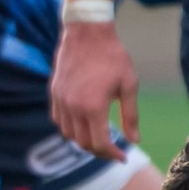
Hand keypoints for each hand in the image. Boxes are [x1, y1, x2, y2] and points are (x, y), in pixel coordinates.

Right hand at [50, 21, 137, 160]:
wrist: (86, 32)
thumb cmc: (112, 56)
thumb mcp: (129, 85)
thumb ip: (131, 115)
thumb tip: (135, 139)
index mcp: (93, 107)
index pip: (100, 144)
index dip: (111, 155)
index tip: (122, 157)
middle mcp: (73, 108)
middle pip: (83, 143)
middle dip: (99, 151)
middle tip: (113, 149)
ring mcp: (60, 102)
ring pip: (68, 135)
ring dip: (83, 141)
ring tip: (98, 137)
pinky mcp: (54, 95)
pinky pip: (59, 121)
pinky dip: (70, 128)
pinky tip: (82, 124)